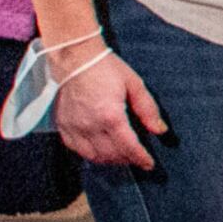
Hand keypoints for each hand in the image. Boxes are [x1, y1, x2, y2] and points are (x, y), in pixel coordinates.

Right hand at [52, 45, 167, 170]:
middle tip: (137, 158)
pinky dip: (90, 154)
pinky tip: (99, 150)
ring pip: (93, 156)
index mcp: (110, 115)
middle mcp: (90, 125)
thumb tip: (159, 130)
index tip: (149, 164)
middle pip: (112, 155)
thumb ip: (148, 109)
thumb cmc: (104, 67)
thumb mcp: (134, 84)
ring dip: (110, 160)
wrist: (74, 57)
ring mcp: (74, 127)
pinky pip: (76, 149)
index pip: (128, 147)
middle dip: (127, 160)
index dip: (141, 158)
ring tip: (121, 156)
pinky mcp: (62, 125)